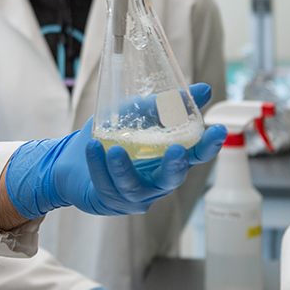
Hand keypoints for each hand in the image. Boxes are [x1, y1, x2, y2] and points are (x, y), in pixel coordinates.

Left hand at [4, 83, 224, 218]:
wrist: (71, 161)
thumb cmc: (111, 138)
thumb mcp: (137, 114)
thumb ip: (165, 103)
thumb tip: (205, 89)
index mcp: (168, 160)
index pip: (194, 155)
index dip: (208, 145)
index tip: (218, 129)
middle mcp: (157, 181)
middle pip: (172, 179)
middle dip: (176, 166)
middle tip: (177, 150)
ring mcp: (135, 195)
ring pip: (135, 187)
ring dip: (124, 168)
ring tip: (113, 148)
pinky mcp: (110, 200)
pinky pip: (107, 186)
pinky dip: (99, 167)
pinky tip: (92, 148)